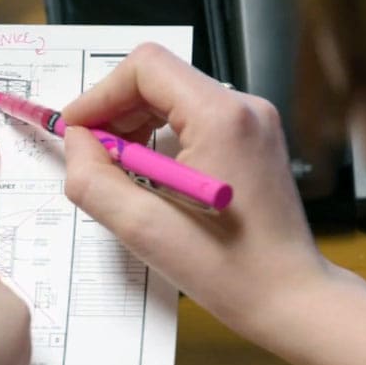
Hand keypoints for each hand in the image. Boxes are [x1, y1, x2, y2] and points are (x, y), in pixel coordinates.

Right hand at [62, 43, 330, 339]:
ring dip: (137, 130)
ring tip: (125, 178)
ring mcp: (253, 123)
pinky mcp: (252, 141)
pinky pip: (193, 122)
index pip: (146, 68)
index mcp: (221, 119)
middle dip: (116, 114)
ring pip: (174, 100)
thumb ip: (93, 179)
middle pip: (159, 80)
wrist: (288, 297)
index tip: (77, 131)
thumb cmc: (229, 271)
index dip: (100, 95)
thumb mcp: (142, 228)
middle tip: (95, 161)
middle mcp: (244, 109)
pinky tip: (153, 183)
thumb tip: (77, 143)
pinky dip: (162, 142)